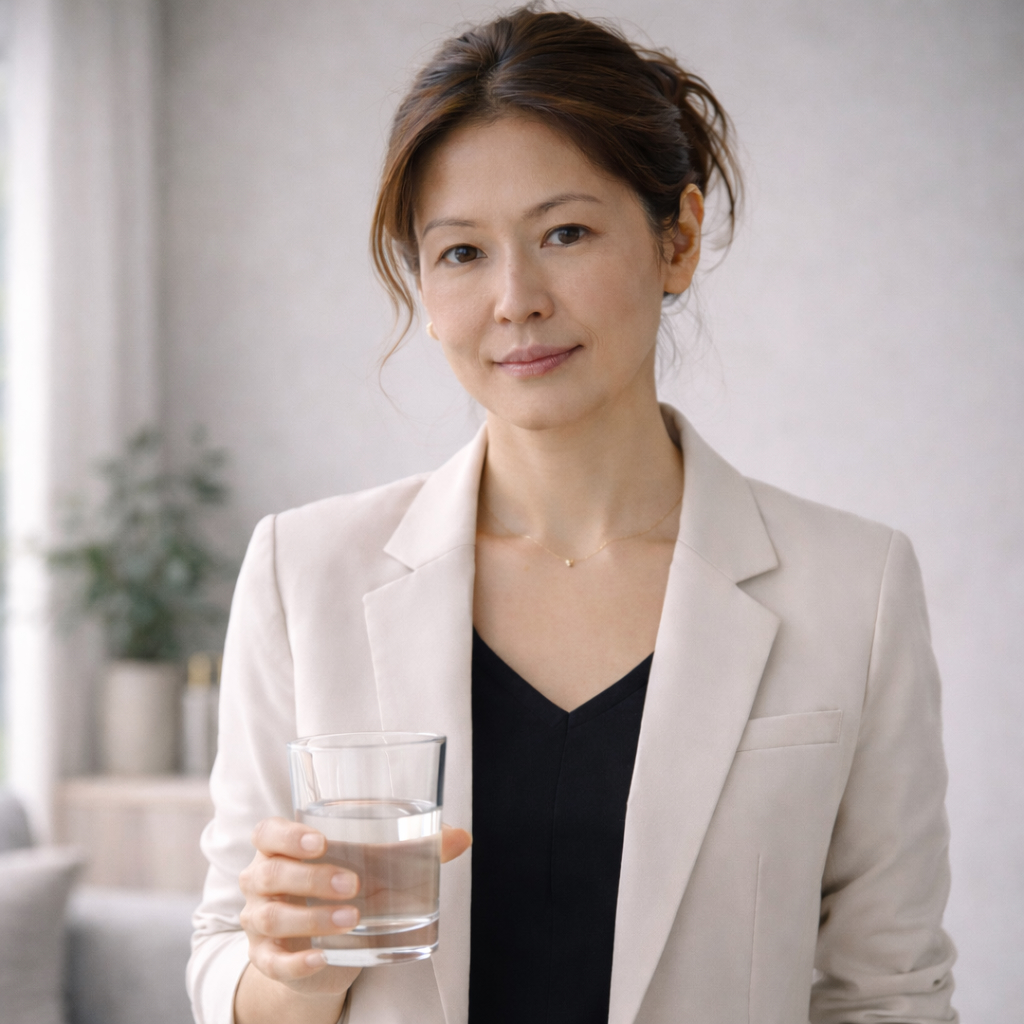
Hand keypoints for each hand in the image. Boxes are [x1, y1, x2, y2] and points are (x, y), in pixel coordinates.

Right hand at [234, 817, 471, 1023]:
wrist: (325, 944)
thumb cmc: (348, 885)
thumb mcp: (377, 864)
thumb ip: (415, 847)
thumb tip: (462, 837)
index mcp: (281, 845)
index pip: (267, 832)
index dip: (288, 836)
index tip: (321, 842)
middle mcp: (262, 879)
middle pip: (269, 873)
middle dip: (310, 879)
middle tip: (354, 884)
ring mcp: (259, 920)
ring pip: (269, 918)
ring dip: (311, 918)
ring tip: (353, 918)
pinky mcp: (267, 958)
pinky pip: (272, 963)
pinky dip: (296, 962)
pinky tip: (322, 958)